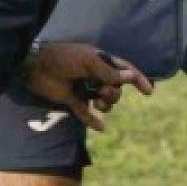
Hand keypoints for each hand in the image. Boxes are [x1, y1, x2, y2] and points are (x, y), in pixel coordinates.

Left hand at [23, 44, 152, 130]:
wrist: (36, 66)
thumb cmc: (64, 58)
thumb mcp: (88, 61)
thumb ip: (109, 71)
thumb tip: (131, 75)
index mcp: (100, 61)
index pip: (124, 69)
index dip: (137, 79)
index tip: (149, 91)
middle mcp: (94, 75)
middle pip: (116, 89)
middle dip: (114, 93)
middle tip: (103, 91)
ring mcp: (84, 89)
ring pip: (104, 102)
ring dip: (106, 105)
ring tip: (97, 102)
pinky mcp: (73, 101)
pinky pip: (87, 114)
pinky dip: (94, 121)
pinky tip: (101, 127)